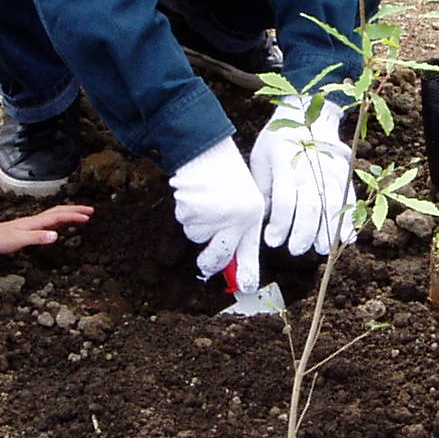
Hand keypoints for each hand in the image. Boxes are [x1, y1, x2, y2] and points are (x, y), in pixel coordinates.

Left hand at [0, 203, 93, 255]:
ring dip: (68, 213)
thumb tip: (56, 235)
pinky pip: (47, 221)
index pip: (58, 216)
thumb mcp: (17, 241)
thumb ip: (36, 238)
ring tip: (79, 215)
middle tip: (90, 211)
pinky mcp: (26, 229)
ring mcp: (30, 224)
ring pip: (53, 215)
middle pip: (58, 212)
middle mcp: (34, 221)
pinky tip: (58, 225)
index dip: (74, 215)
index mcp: (34, 223)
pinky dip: (58, 220)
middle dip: (75, 210)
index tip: (88, 215)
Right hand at [169, 136, 263, 291]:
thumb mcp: (241, 201)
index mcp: (252, 214)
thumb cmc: (225, 177)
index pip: (249, 251)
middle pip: (217, 258)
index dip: (247, 272)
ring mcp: (213, 216)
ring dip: (197, 225)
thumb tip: (226, 268)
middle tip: (206, 264)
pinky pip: (186, 223)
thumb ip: (237, 232)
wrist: (206, 148)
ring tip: (206, 201)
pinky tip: (195, 195)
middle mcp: (235, 218)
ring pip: (197, 237)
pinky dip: (187, 212)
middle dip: (210, 264)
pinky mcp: (192, 210)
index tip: (246, 288)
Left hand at [250, 94, 354, 256]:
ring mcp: (330, 171)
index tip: (272, 240)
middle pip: (310, 208)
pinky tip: (346, 238)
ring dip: (327, 231)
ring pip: (332, 206)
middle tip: (295, 249)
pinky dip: (349, 220)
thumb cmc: (277, 140)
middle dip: (303, 234)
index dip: (280, 226)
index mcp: (285, 163)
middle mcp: (310, 168)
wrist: (307, 113)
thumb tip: (264, 219)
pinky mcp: (344, 174)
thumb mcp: (261, 158)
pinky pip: (349, 200)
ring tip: (320, 249)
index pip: (285, 202)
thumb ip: (264, 187)